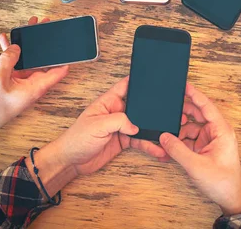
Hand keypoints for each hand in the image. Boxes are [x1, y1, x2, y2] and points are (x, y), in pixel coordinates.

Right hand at [0, 17, 68, 138]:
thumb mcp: (0, 80)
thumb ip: (8, 61)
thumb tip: (17, 47)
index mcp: (37, 86)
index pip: (59, 70)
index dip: (66, 57)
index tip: (68, 43)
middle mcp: (35, 82)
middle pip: (45, 59)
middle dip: (46, 42)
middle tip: (46, 25)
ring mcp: (25, 79)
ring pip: (31, 58)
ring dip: (29, 43)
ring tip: (30, 26)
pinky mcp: (16, 78)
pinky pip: (17, 61)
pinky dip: (12, 51)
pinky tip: (6, 39)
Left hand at [51, 77, 166, 175]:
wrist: (72, 161)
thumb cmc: (77, 138)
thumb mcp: (97, 125)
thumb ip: (118, 121)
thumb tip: (136, 125)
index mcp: (108, 101)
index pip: (126, 86)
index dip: (139, 81)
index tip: (154, 79)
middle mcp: (116, 112)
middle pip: (139, 107)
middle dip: (153, 110)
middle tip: (168, 113)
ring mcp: (120, 127)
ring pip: (142, 125)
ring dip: (154, 131)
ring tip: (166, 136)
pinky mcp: (123, 140)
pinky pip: (140, 141)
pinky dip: (149, 145)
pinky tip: (157, 149)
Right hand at [159, 84, 240, 215]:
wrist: (230, 198)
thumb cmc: (222, 181)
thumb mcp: (196, 165)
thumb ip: (177, 149)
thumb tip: (163, 136)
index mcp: (221, 130)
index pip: (206, 105)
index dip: (194, 94)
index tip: (182, 85)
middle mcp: (216, 131)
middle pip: (196, 114)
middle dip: (181, 112)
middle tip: (165, 108)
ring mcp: (210, 139)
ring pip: (190, 127)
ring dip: (178, 129)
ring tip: (164, 132)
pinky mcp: (204, 148)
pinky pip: (189, 138)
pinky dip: (179, 140)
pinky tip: (169, 144)